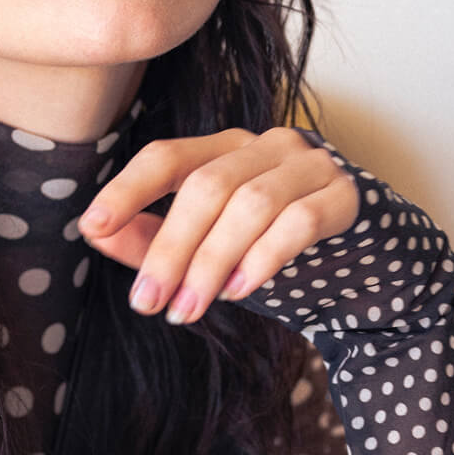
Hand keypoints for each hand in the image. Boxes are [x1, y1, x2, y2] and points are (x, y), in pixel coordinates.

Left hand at [76, 126, 359, 324]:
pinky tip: (241, 291)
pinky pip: (299, 221)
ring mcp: (310, 165)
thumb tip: (96, 232)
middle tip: (148, 304)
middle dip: (171, 249)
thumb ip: (151, 239)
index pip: (168, 156)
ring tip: (189, 309)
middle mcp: (266, 145)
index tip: (93, 226)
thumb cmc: (268, 249)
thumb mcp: (204, 247)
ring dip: (213, 263)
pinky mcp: (345, 196)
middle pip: (207, 186)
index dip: (128, 189)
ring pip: (251, 204)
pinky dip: (264, 258)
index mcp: (225, 149)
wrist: (360, 266)